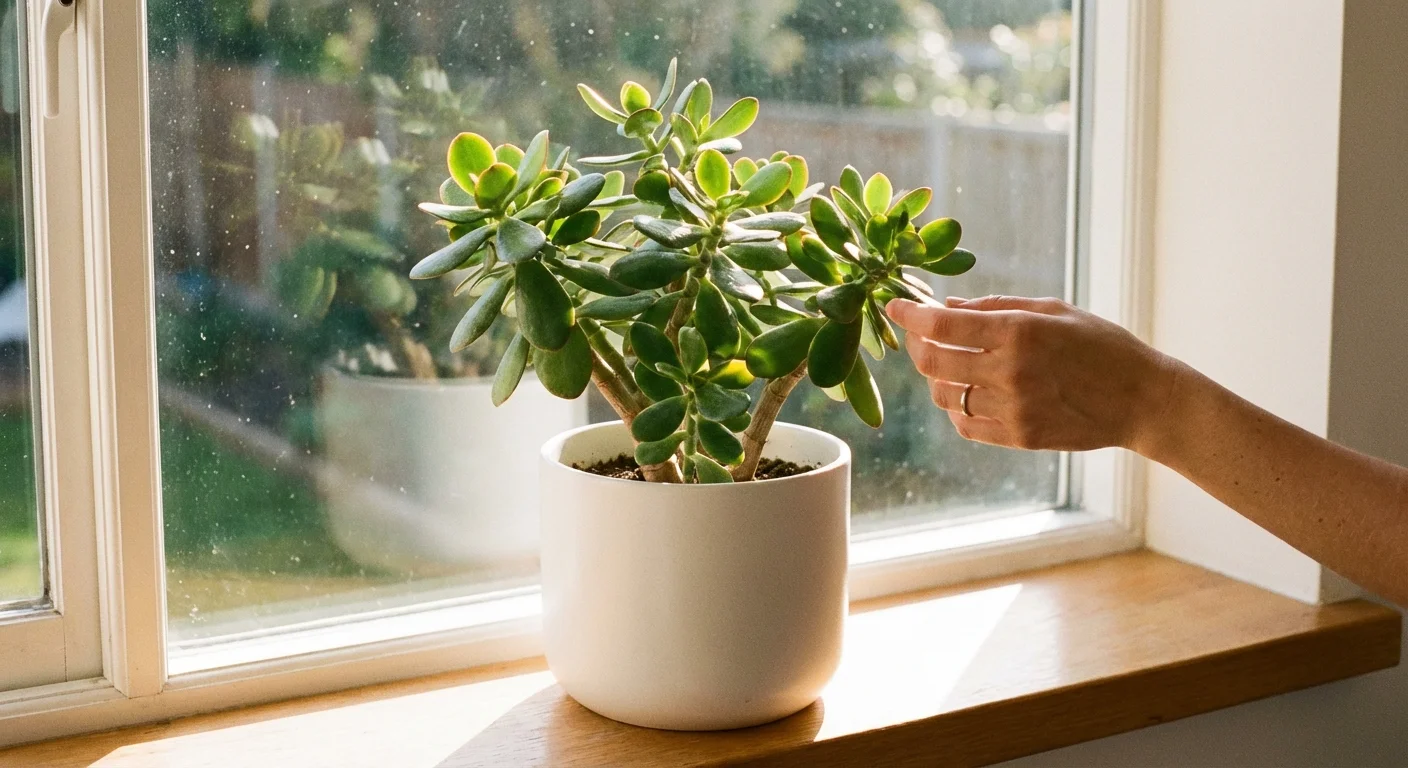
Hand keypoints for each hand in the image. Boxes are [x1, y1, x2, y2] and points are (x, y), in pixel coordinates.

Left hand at [885, 295, 1179, 452]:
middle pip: (933, 362)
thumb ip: (996, 307)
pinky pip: (964, 424)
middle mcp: (1010, 372)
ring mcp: (1013, 408)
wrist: (1142, 400)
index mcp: (1020, 332)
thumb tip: (947, 306)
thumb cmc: (1101, 346)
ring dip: (938, 378)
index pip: (943, 325)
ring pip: (944, 395)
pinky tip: (969, 392)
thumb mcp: (1054, 310)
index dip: (910, 316)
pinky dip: (957, 407)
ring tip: (951, 364)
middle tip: (920, 336)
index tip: (896, 307)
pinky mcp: (1018, 437)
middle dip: (917, 345)